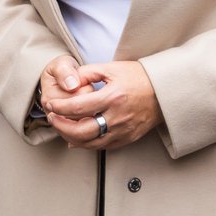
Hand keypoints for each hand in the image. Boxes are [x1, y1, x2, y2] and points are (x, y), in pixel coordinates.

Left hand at [42, 60, 163, 149]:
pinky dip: (86, 144)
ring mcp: (123, 130)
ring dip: (71, 138)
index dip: (59, 107)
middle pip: (80, 131)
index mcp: (113, 97)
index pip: (77, 107)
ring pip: (90, 144)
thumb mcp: (113, 68)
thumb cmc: (140, 77)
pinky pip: (102, 147)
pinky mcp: (128, 138)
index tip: (51, 105)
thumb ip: (88, 73)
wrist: (165, 90)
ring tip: (63, 128)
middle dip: (61, 126)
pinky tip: (77, 139)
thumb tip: (69, 82)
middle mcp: (117, 117)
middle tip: (52, 118)